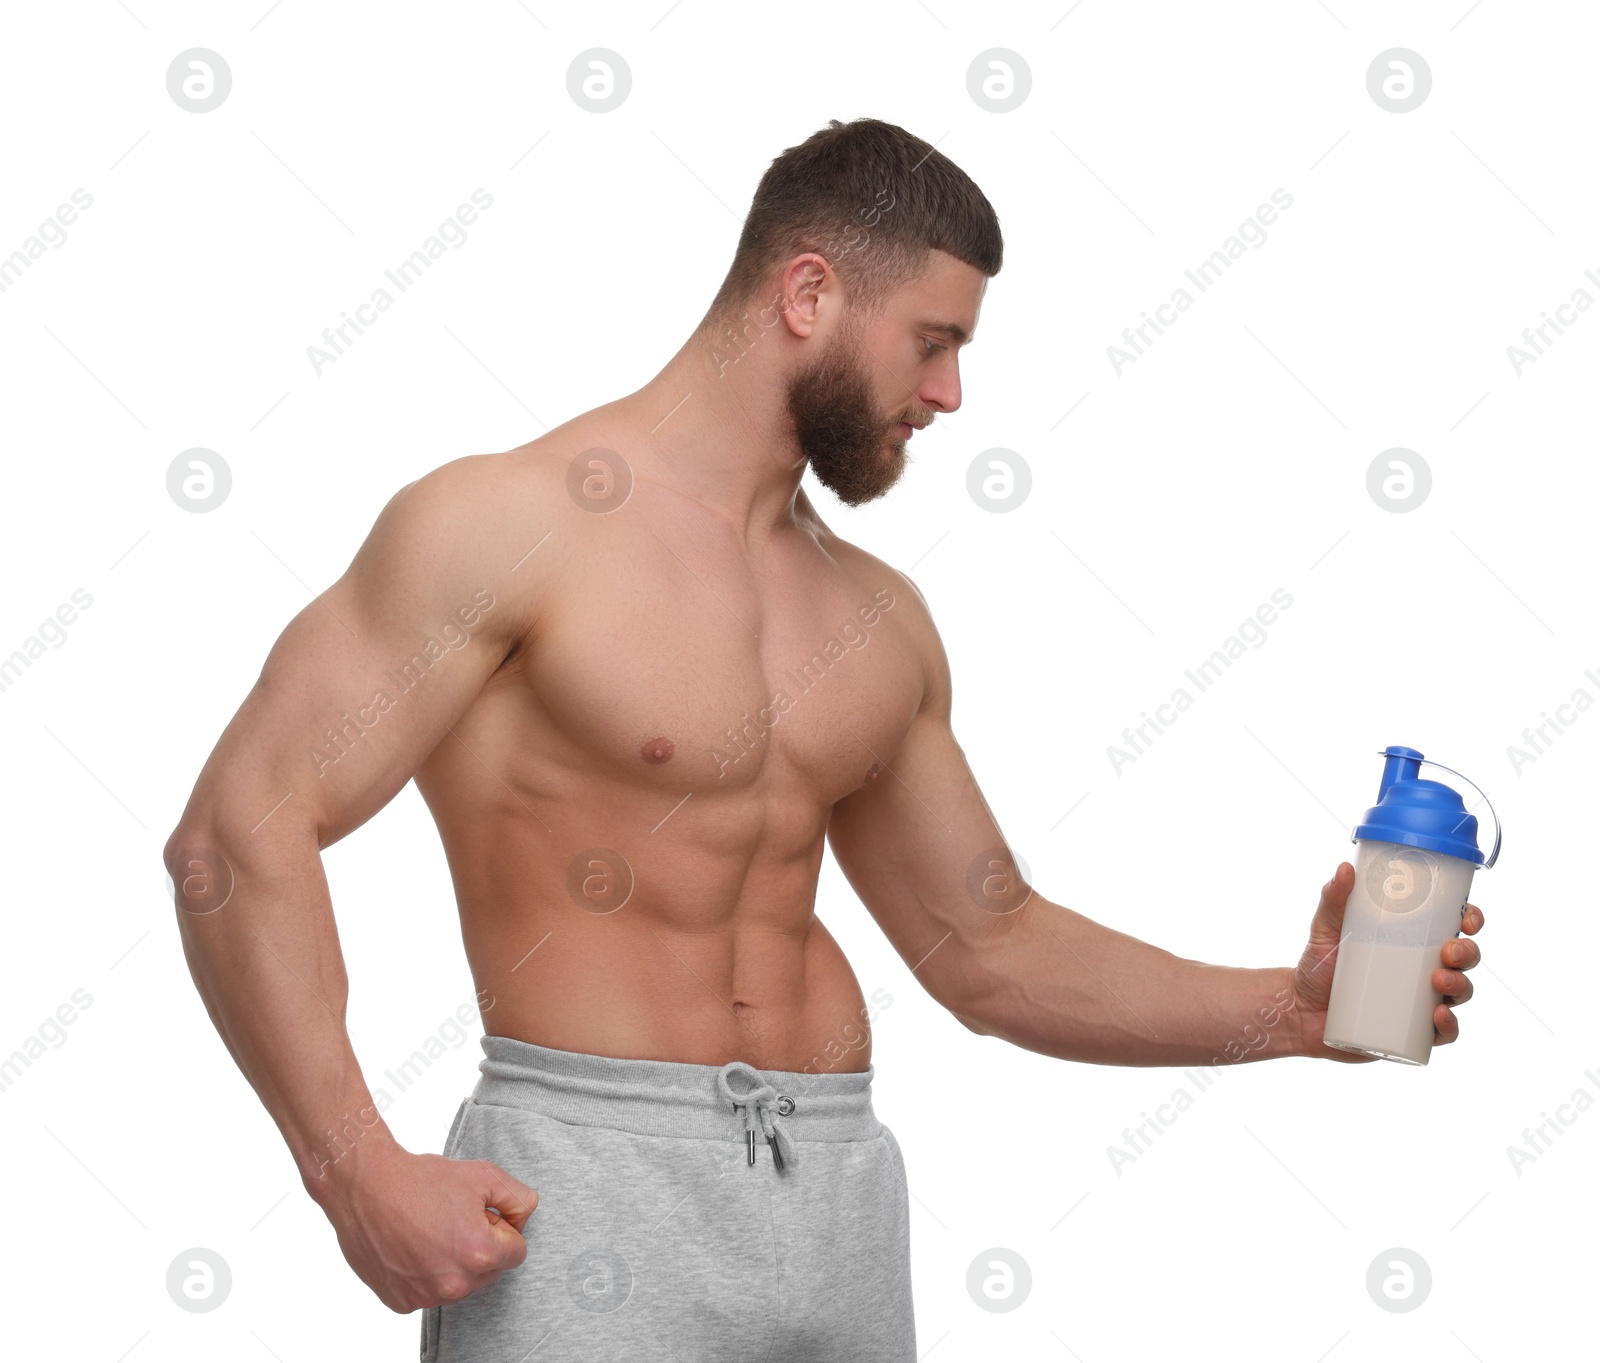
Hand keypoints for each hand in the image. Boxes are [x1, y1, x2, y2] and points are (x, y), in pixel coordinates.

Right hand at [315, 1139, 537, 1312]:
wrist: (366, 1187)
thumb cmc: (420, 1180)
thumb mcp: (483, 1174)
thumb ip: (519, 1197)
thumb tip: (524, 1217)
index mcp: (478, 1253)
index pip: (516, 1252)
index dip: (503, 1227)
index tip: (482, 1214)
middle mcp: (453, 1284)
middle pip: (489, 1271)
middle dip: (480, 1246)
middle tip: (454, 1219)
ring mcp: (424, 1296)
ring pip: (459, 1283)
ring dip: (453, 1262)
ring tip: (430, 1230)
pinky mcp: (400, 1302)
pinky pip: (429, 1292)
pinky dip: (426, 1273)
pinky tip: (412, 1246)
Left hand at [1287, 861, 1484, 1060]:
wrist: (1301, 1011)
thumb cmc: (1318, 966)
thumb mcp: (1325, 928)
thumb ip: (1333, 898)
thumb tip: (1345, 868)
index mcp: (1413, 940)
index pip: (1453, 925)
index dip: (1470, 919)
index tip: (1466, 920)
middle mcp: (1424, 969)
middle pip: (1465, 958)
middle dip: (1467, 953)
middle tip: (1449, 952)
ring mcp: (1422, 1001)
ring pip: (1461, 992)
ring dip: (1461, 985)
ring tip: (1438, 980)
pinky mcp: (1415, 1031)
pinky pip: (1445, 1032)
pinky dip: (1450, 1026)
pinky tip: (1439, 1016)